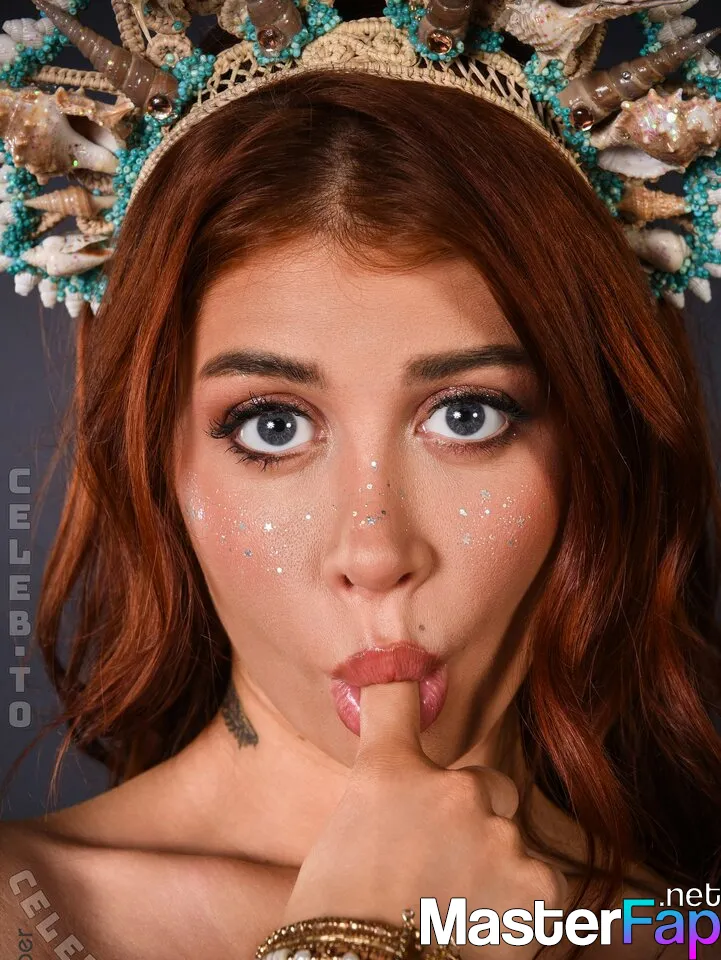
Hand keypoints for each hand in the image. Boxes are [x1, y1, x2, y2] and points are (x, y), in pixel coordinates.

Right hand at [281, 681, 567, 957]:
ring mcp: (498, 834)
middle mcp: (450, 789)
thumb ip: (380, 809)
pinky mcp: (537, 883)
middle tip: (438, 871)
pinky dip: (525, 906)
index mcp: (388, 772)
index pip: (396, 700)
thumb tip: (381, 806)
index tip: (406, 664)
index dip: (402, 680)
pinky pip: (545, 880)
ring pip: (512, 839)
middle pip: (484, 786)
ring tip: (459, 915)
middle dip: (471, 818)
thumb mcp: (339, 848)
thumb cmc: (339, 921)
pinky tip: (487, 930)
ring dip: (497, 868)